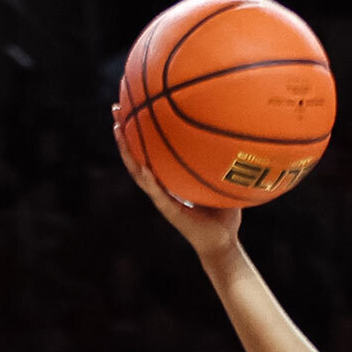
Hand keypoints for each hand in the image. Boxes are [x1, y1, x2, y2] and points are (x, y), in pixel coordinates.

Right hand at [112, 115, 240, 261]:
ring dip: (127, 152)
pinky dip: (150, 182)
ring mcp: (163, 199)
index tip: (132, 107)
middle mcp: (162, 187)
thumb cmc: (225, 216)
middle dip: (124, 133)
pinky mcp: (170, 212)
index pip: (150, 152)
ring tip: (118, 130)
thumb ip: (223, 163)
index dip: (139, 132)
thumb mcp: (224, 183)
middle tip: (116, 109)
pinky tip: (143, 168)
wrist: (223, 244)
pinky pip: (157, 194)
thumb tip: (235, 137)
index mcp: (170, 180)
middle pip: (136, 156)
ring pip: (138, 173)